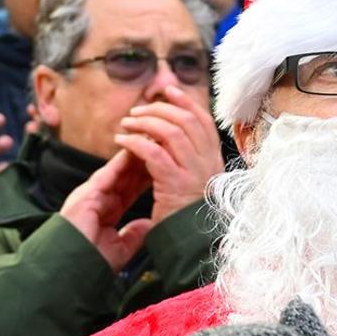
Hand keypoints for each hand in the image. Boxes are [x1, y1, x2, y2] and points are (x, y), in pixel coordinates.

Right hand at [60, 147, 155, 271]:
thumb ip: (134, 235)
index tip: (163, 165)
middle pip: (125, 175)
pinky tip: (134, 150)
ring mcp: (90, 194)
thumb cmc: (91, 263)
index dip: (146, 176)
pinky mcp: (86, 195)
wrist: (71, 270)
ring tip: (150, 140)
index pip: (129, 188)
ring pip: (117, 170)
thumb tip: (149, 223)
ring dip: (134, 156)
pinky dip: (121, 162)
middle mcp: (98, 198)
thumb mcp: (120, 249)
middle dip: (143, 160)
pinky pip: (107, 174)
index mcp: (106, 210)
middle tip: (161, 145)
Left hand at [114, 96, 224, 224]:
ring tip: (127, 123)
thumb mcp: (197, 185)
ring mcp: (193, 172)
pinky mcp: (174, 182)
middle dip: (160, 109)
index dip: (186, 102)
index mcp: (214, 160)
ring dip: (146, 122)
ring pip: (171, 131)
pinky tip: (122, 141)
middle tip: (138, 111)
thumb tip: (173, 138)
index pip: (204, 120)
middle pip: (187, 120)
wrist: (193, 245)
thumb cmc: (189, 218)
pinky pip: (154, 152)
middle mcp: (208, 162)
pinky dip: (136, 142)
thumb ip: (191, 161)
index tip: (168, 90)